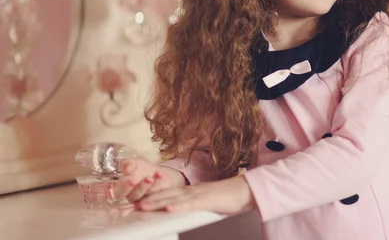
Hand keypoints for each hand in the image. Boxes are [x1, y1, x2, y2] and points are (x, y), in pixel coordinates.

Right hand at [114, 158, 186, 203]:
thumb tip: (127, 169)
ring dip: (150, 188)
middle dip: (141, 188)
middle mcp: (131, 198)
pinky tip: (161, 177)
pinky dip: (160, 187)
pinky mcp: (154, 202)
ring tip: (153, 178)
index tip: (132, 180)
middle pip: (133, 197)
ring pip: (145, 198)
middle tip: (148, 178)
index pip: (120, 193)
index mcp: (122, 190)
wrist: (156, 172)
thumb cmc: (141, 168)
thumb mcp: (134, 163)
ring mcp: (142, 202)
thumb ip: (128, 164)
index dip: (126, 187)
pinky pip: (156, 198)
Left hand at [137, 175, 255, 215]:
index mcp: (192, 191)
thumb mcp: (208, 200)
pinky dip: (179, 206)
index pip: (168, 193)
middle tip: (132, 205)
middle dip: (148, 200)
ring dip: (157, 202)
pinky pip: (191, 203)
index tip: (138, 202)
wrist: (246, 190)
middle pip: (166, 194)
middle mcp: (193, 190)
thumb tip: (182, 210)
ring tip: (142, 206)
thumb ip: (195, 203)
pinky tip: (168, 208)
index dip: (153, 197)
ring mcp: (199, 194)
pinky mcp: (207, 200)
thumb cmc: (229, 197)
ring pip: (174, 197)